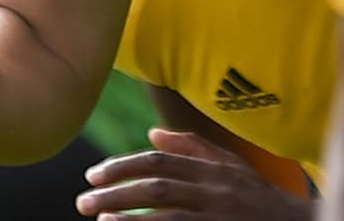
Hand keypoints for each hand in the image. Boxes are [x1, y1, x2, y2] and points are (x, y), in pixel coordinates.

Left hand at [75, 129, 312, 218]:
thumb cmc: (261, 197)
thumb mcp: (231, 165)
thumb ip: (192, 147)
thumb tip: (151, 131)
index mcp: (211, 167)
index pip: (159, 160)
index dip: (123, 165)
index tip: (93, 175)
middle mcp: (214, 188)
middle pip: (156, 185)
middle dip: (115, 190)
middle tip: (82, 200)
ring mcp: (219, 214)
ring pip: (166, 211)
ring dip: (128, 215)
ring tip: (98, 218)